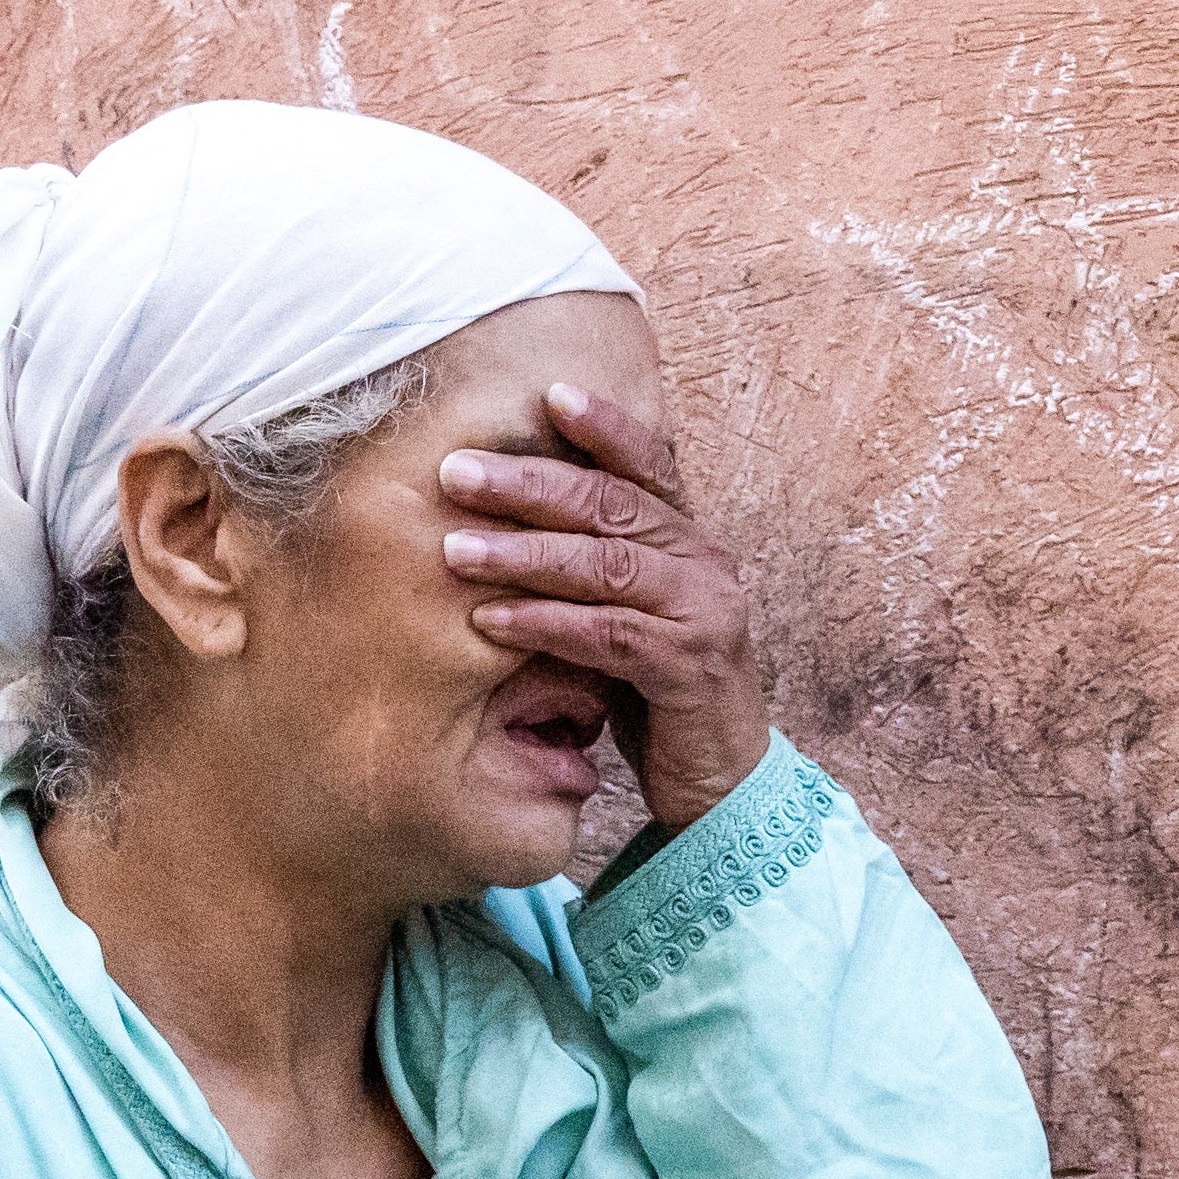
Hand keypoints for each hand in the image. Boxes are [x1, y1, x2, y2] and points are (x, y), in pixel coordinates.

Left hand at [437, 384, 771, 837]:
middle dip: (531, 485)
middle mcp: (708, 565)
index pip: (651, 468)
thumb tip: (502, 518)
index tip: (551, 393)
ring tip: (455, 548)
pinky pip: (607, 633)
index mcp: (693, 544)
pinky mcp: (692, 667)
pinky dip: (545, 622)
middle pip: (616, 505)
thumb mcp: (627, 617)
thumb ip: (594, 567)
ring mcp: (707, 613)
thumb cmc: (659, 696)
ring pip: (608, 564)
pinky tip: (490, 617)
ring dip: (524, 553)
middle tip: (458, 473)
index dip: (605, 429)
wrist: (723, 785)